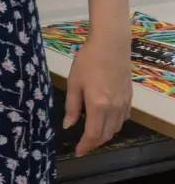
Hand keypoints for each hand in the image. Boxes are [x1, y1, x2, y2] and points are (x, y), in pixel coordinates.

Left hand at [66, 31, 132, 154]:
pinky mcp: (129, 98)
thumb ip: (72, 106)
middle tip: (83, 145)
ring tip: (92, 134)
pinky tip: (105, 121)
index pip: (93, 134)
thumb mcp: (74, 82)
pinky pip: (123, 119)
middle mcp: (114, 108)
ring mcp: (124, 104)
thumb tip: (68, 125)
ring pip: (116, 128)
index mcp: (98, 105)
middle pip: (106, 134)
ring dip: (104, 135)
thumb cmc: (87, 61)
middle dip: (94, 143)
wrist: (111, 45)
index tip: (77, 151)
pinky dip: (114, 125)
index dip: (85, 145)